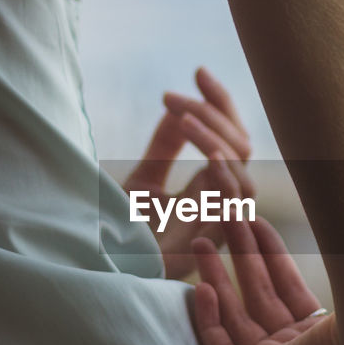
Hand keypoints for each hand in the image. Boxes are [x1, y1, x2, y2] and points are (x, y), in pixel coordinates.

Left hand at [123, 67, 254, 278]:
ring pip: (242, 170)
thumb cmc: (122, 237)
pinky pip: (233, 203)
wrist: (101, 273)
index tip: (198, 71)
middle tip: (174, 97)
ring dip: (214, 138)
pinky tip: (205, 152)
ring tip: (181, 118)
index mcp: (209, 189)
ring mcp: (216, 223)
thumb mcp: (142, 181)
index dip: (220, 103)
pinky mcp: (208, 243)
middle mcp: (219, 204)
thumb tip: (179, 109)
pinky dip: (224, 173)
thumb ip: (165, 147)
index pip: (231, 137)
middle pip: (242, 147)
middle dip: (214, 113)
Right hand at [190, 213, 343, 344]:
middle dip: (239, 258)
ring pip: (238, 318)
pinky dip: (210, 320)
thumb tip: (338, 205)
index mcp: (328, 328)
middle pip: (260, 299)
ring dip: (218, 278)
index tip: (256, 225)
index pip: (287, 289)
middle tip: (224, 223)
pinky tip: (202, 287)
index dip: (269, 256)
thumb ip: (341, 242)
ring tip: (201, 241)